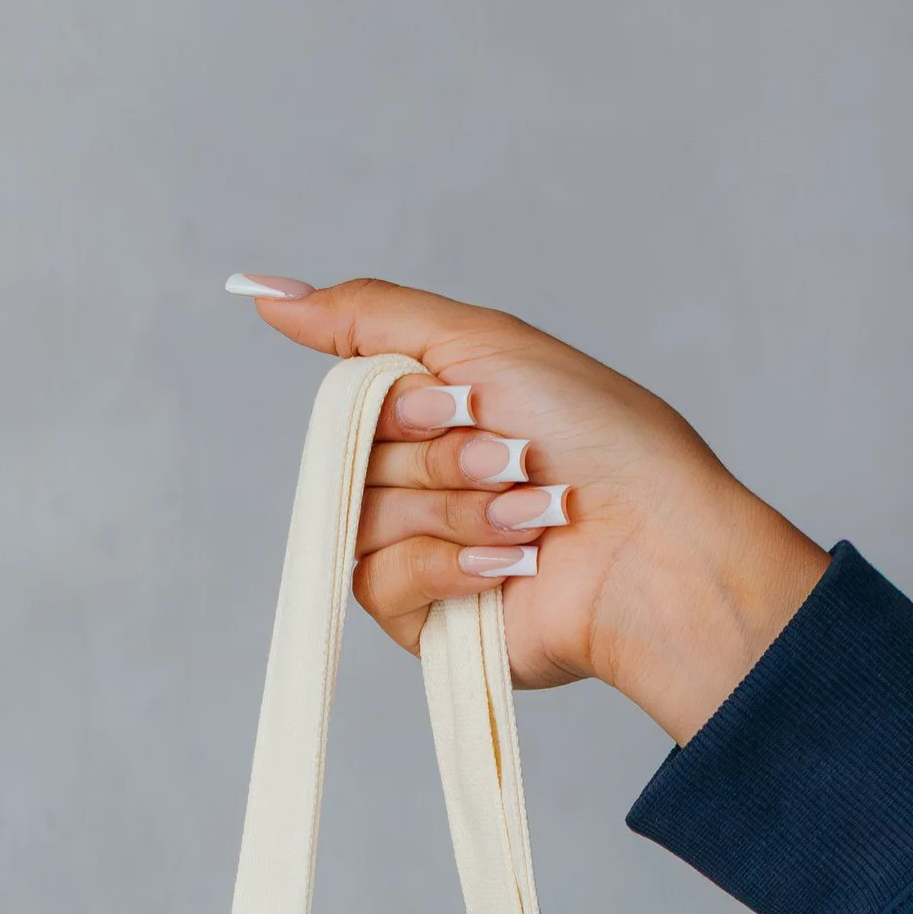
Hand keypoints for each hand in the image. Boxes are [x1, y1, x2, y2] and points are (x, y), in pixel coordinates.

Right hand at [227, 274, 827, 743]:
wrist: (652, 546)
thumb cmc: (597, 437)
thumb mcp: (480, 341)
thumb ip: (366, 317)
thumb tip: (261, 292)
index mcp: (439, 413)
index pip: (352, 398)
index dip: (399, 402)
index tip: (463, 399)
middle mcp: (426, 480)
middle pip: (355, 461)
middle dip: (439, 457)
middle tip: (513, 459)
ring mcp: (424, 551)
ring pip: (366, 522)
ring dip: (457, 509)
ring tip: (530, 517)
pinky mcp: (429, 621)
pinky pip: (382, 583)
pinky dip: (451, 564)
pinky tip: (513, 565)